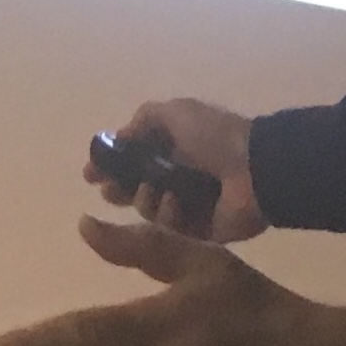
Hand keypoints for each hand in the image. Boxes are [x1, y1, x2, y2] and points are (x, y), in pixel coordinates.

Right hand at [86, 96, 264, 242]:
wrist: (254, 170)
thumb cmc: (214, 136)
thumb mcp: (176, 113)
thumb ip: (143, 121)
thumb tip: (118, 136)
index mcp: (172, 148)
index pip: (131, 161)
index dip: (109, 167)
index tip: (90, 175)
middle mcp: (176, 176)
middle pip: (132, 189)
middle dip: (118, 189)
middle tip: (112, 190)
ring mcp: (187, 206)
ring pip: (147, 210)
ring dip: (144, 200)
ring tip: (155, 190)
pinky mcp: (198, 232)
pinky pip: (170, 230)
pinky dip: (169, 215)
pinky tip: (178, 203)